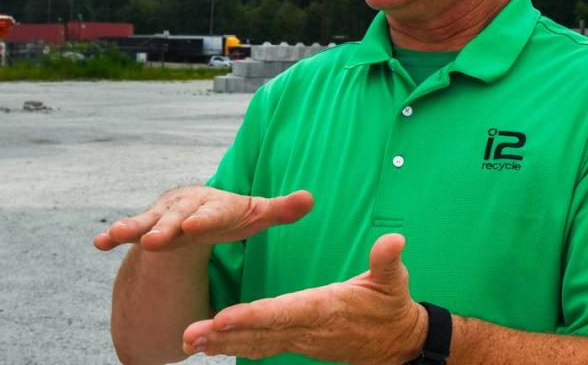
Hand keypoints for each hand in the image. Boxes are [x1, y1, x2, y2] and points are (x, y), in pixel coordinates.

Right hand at [93, 186, 313, 251]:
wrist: (199, 209)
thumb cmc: (232, 215)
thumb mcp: (255, 215)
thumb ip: (280, 210)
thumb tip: (311, 199)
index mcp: (215, 205)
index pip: (212, 213)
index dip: (204, 220)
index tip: (193, 227)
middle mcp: (187, 207)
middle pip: (175, 218)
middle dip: (165, 229)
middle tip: (155, 242)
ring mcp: (164, 216)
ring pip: (147, 221)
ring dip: (132, 228)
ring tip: (113, 236)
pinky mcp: (147, 226)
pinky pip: (129, 229)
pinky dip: (113, 235)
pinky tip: (98, 243)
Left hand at [181, 233, 426, 364]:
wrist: (398, 342)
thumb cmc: (392, 306)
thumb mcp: (395, 281)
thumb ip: (388, 261)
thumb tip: (394, 240)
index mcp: (325, 309)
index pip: (283, 313)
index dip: (251, 316)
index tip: (222, 318)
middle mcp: (308, 328)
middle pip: (260, 333)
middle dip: (223, 335)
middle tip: (189, 334)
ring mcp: (302, 340)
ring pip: (256, 343)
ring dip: (221, 343)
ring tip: (189, 340)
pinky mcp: (299, 343)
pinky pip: (262, 346)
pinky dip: (236, 345)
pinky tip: (213, 344)